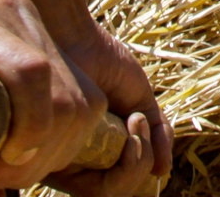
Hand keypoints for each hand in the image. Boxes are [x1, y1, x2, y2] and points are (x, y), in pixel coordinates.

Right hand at [0, 0, 113, 196]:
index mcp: (25, 52)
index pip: (79, 111)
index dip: (50, 160)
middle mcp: (28, 31)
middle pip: (81, 111)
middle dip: (42, 164)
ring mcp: (9, 20)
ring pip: (64, 98)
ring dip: (26, 156)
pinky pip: (31, 73)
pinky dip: (24, 124)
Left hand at [44, 18, 172, 195]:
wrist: (75, 37)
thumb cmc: (103, 62)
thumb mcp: (139, 99)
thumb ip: (156, 132)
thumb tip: (163, 171)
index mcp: (98, 149)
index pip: (123, 180)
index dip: (142, 164)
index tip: (145, 127)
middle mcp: (79, 162)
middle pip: (117, 192)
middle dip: (140, 165)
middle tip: (141, 126)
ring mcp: (67, 165)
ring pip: (108, 194)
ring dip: (137, 163)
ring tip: (137, 123)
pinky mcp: (57, 161)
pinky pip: (98, 186)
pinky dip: (129, 162)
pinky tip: (132, 124)